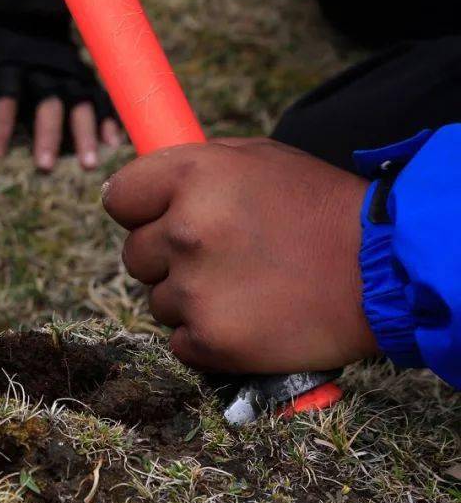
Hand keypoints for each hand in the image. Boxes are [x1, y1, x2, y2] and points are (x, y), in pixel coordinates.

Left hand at [0, 26, 122, 171]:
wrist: (22, 20)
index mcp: (10, 65)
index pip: (6, 95)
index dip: (0, 124)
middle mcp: (43, 70)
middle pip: (49, 102)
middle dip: (48, 135)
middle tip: (45, 168)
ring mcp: (68, 74)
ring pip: (80, 102)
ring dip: (85, 134)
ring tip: (88, 165)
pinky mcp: (85, 78)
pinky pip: (101, 97)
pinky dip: (108, 118)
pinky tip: (112, 143)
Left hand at [104, 138, 378, 372]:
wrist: (383, 273)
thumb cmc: (320, 211)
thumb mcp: (260, 161)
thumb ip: (194, 171)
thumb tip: (139, 190)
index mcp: (192, 176)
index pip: (118, 198)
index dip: (140, 210)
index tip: (160, 219)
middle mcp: (185, 230)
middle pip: (134, 255)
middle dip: (169, 258)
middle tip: (226, 257)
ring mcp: (193, 289)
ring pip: (158, 301)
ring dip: (191, 299)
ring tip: (249, 287)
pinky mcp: (209, 339)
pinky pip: (179, 341)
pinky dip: (207, 338)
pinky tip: (249, 319)